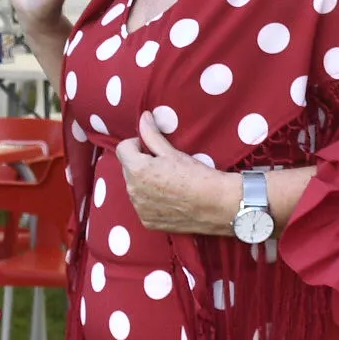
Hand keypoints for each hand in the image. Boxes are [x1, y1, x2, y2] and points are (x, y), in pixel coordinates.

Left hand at [113, 117, 239, 236]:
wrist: (216, 204)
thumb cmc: (196, 175)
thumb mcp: (173, 152)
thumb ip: (152, 135)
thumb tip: (143, 118)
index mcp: (137, 170)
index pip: (123, 149)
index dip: (137, 144)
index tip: (152, 148)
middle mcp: (133, 191)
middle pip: (127, 169)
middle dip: (140, 164)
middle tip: (164, 166)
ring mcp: (139, 209)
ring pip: (134, 187)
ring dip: (144, 182)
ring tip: (168, 182)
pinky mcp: (147, 222)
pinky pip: (142, 205)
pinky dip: (150, 200)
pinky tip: (169, 198)